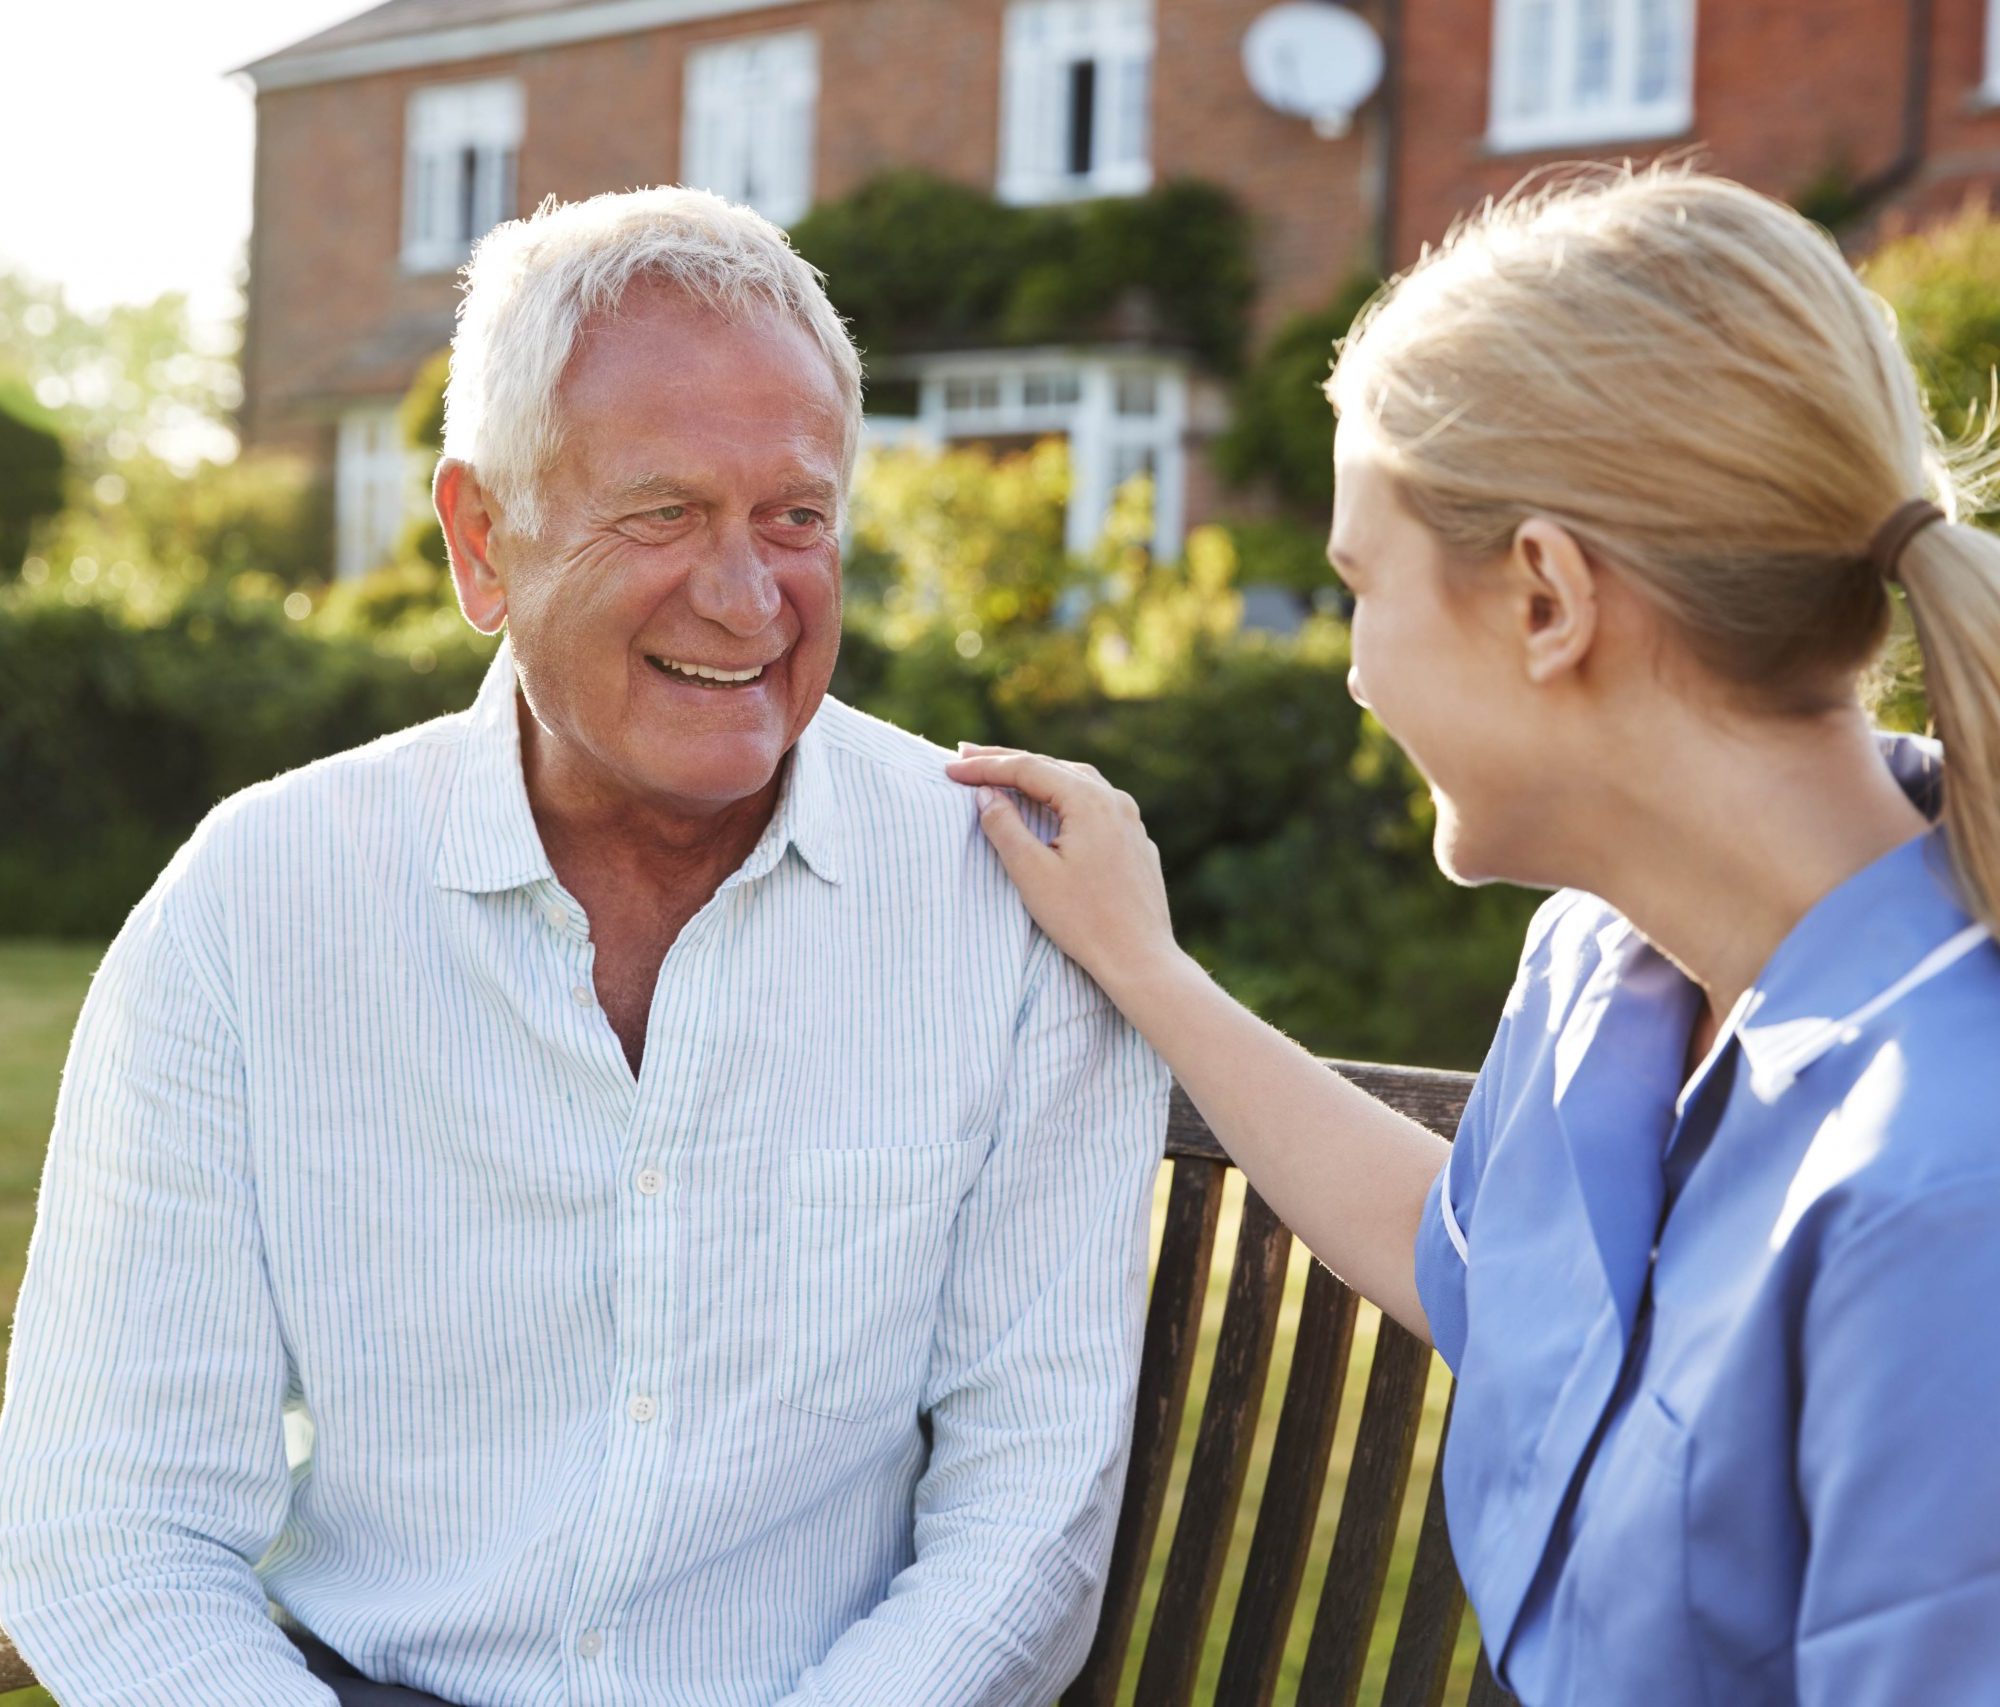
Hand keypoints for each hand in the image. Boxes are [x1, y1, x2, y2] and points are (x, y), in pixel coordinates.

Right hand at [944, 744, 1182, 997]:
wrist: (1140, 958)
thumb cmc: (1084, 920)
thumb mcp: (1032, 873)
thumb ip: (1004, 827)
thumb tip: (985, 794)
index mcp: (1088, 800)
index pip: (1027, 768)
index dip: (984, 767)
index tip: (950, 768)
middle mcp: (1114, 800)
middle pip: (1052, 767)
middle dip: (1007, 762)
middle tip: (967, 756)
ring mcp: (1130, 820)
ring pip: (1076, 782)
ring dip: (1038, 775)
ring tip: (1004, 773)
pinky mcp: (1135, 842)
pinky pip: (1095, 805)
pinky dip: (1063, 796)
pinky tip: (1051, 806)